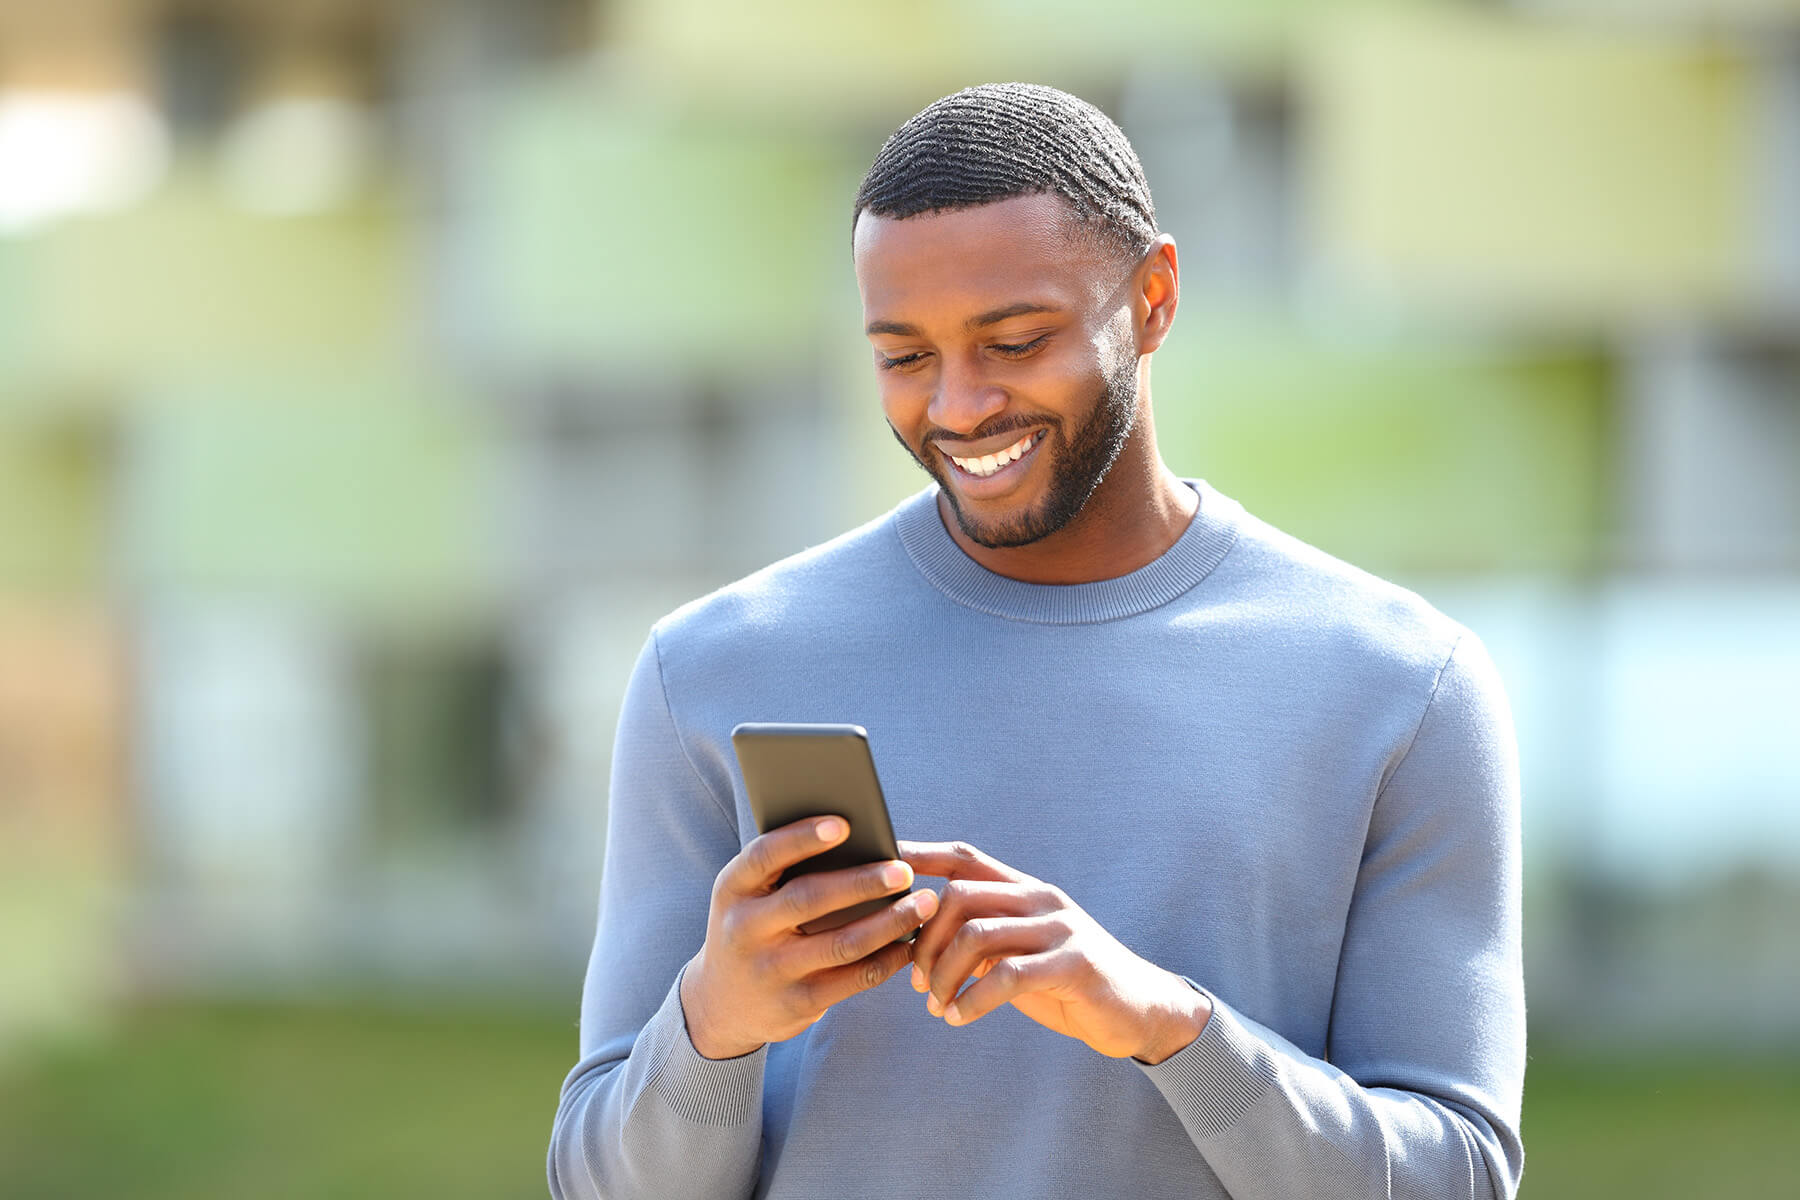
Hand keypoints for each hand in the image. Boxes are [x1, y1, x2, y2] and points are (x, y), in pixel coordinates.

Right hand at [680, 816, 939, 1059]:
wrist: (722, 1005)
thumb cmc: (754, 928)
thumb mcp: (751, 897)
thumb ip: (786, 871)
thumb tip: (860, 840)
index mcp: (733, 889)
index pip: (765, 855)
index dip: (803, 838)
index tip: (844, 824)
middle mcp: (744, 929)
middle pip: (809, 899)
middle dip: (863, 883)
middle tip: (904, 872)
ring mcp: (769, 970)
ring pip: (841, 944)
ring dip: (889, 923)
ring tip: (923, 904)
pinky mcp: (796, 1004)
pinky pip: (852, 979)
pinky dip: (887, 959)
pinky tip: (909, 943)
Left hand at [900, 840, 1210, 1063]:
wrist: (1136, 1009)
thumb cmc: (1064, 981)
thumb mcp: (1018, 953)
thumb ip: (978, 939)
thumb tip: (914, 938)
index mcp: (1024, 889)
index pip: (964, 859)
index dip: (919, 857)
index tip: (879, 866)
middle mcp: (1040, 899)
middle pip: (959, 896)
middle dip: (924, 939)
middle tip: (914, 979)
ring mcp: (1059, 928)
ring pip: (977, 934)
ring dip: (943, 974)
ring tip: (936, 1003)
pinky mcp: (1073, 964)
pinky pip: (1006, 975)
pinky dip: (973, 1000)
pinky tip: (959, 1018)